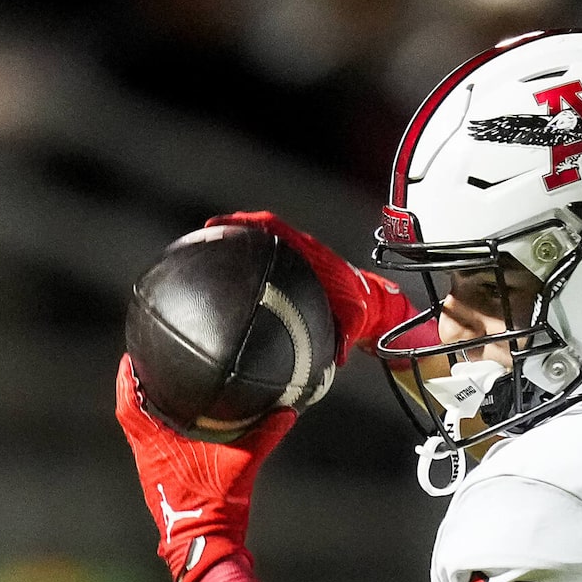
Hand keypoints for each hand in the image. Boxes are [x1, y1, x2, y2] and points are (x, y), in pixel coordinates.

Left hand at [115, 359, 294, 581]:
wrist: (206, 546)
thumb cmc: (215, 507)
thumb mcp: (243, 466)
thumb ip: (264, 436)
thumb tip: (287, 411)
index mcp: (155, 447)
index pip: (129, 405)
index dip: (126, 380)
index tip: (130, 358)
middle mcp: (146, 457)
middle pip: (130, 415)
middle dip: (134, 390)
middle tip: (144, 368)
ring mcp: (151, 470)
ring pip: (139, 432)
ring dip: (144, 411)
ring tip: (157, 390)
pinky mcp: (160, 482)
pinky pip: (150, 447)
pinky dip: (156, 430)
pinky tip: (174, 426)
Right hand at [210, 211, 413, 357]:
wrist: (371, 305)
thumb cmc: (360, 310)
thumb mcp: (354, 321)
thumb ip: (345, 336)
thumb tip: (338, 357)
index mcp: (313, 255)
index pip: (278, 229)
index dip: (252, 223)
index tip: (229, 225)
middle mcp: (303, 250)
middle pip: (265, 228)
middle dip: (237, 227)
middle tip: (209, 231)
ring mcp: (299, 256)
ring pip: (266, 240)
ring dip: (242, 240)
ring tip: (213, 245)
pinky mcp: (297, 266)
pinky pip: (272, 255)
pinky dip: (253, 258)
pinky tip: (234, 272)